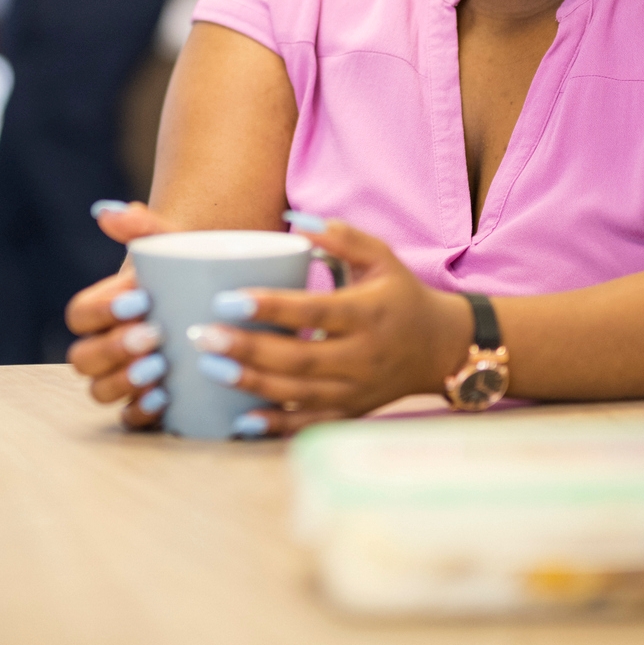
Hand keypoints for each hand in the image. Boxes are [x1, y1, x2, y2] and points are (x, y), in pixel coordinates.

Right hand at [64, 201, 176, 430]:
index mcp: (104, 311)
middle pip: (82, 358)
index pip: (79, 315)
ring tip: (161, 366)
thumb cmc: (194, 273)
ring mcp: (123, 381)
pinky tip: (165, 399)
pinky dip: (141, 411)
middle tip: (153, 333)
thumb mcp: (176, 248)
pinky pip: (128, 420)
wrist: (228, 305)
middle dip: (114, 348)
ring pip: (99, 391)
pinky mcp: (147, 407)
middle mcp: (106, 350)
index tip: (140, 298)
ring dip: (124, 380)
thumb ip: (144, 228)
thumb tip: (107, 211)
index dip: (101, 310)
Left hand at [185, 215, 471, 436]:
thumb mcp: (381, 256)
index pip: (315, 310)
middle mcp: (363, 356)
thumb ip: (341, 236)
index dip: (271, 307)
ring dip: (252, 384)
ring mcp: (357, 390)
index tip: (226, 298)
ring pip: (300, 393)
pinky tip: (239, 420)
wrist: (441, 349)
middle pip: (299, 358)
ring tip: (209, 369)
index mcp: (368, 312)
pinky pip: (310, 423)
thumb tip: (294, 219)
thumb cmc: (401, 295)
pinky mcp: (350, 412)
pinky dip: (276, 425)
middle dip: (247, 349)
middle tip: (202, 336)